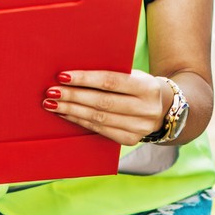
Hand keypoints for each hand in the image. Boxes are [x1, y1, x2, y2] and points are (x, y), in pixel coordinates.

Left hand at [43, 68, 169, 144]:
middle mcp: (146, 109)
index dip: (85, 79)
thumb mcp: (133, 75)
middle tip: (51, 92)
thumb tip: (72, 75)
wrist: (164, 109)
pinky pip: (100, 130)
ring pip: (98, 118)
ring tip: (52, 104)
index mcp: (147, 87)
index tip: (62, 76)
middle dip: (73, 97)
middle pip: (102, 102)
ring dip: (71, 111)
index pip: (110, 82)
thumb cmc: (138, 86)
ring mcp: (139, 128)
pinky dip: (79, 121)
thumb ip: (111, 74)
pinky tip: (65, 114)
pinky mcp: (130, 140)